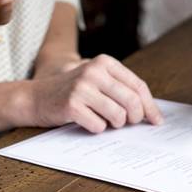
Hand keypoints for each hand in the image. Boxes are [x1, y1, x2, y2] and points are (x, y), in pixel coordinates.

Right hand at [26, 55, 163, 132]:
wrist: (36, 97)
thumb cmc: (72, 92)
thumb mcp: (96, 81)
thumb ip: (120, 89)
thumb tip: (149, 113)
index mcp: (104, 62)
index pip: (138, 86)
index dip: (150, 106)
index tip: (156, 121)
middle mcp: (94, 71)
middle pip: (131, 101)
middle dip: (135, 118)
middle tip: (129, 124)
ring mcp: (82, 87)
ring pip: (118, 116)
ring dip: (115, 125)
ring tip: (106, 121)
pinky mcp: (72, 105)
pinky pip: (99, 126)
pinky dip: (97, 128)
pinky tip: (88, 121)